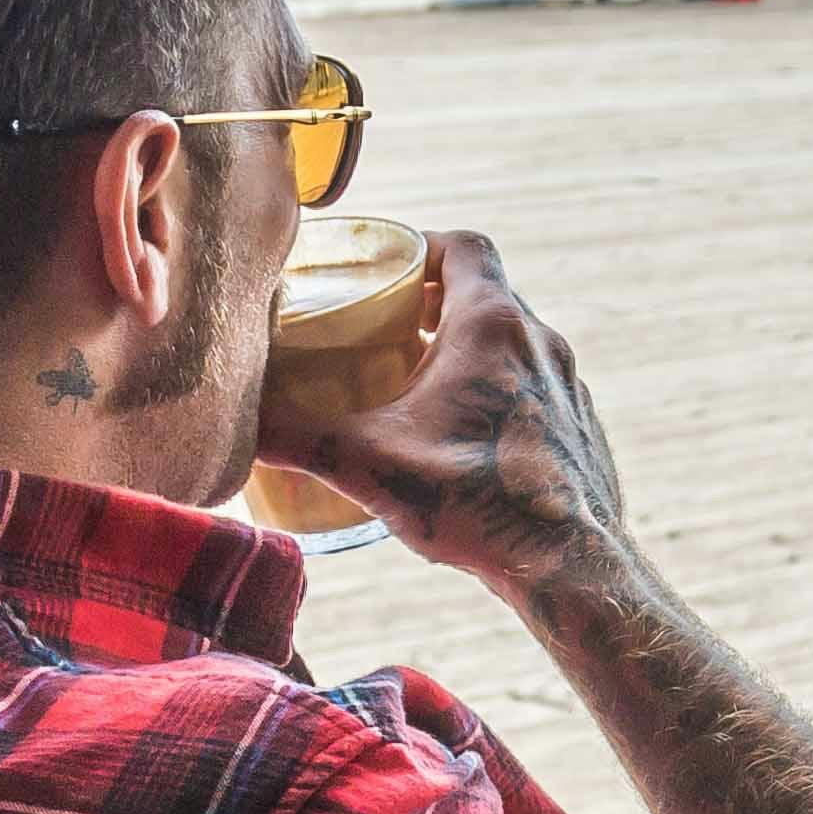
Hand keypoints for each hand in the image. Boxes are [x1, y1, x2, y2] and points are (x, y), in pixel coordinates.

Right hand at [266, 231, 633, 594]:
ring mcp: (568, 384)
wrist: (570, 567)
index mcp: (493, 325)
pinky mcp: (580, 427)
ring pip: (513, 342)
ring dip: (467, 349)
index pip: (464, 246)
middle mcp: (541, 341)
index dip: (422, 246)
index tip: (387, 268)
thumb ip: (295, 436)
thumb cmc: (477, 505)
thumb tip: (232, 425)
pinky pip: (534, 387)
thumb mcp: (370, 463)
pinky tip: (463, 436)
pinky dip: (498, 391)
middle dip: (434, 302)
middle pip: (485, 293)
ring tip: (418, 381)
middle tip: (385, 326)